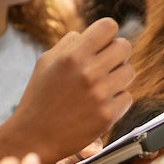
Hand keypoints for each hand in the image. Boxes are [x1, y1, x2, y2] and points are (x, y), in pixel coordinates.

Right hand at [10, 18, 134, 163]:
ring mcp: (100, 95)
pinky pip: (127, 97)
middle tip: (105, 65)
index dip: (107, 34)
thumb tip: (94, 34)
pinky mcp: (108, 116)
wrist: (33, 136)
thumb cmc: (40, 96)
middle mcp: (89, 72)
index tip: (102, 43)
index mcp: (73, 55)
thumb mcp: (46, 62)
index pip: (109, 27)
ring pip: (130, 72)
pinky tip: (100, 104)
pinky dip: (117, 100)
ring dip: (118, 77)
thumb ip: (71, 43)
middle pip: (125, 46)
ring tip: (102, 85)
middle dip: (116, 54)